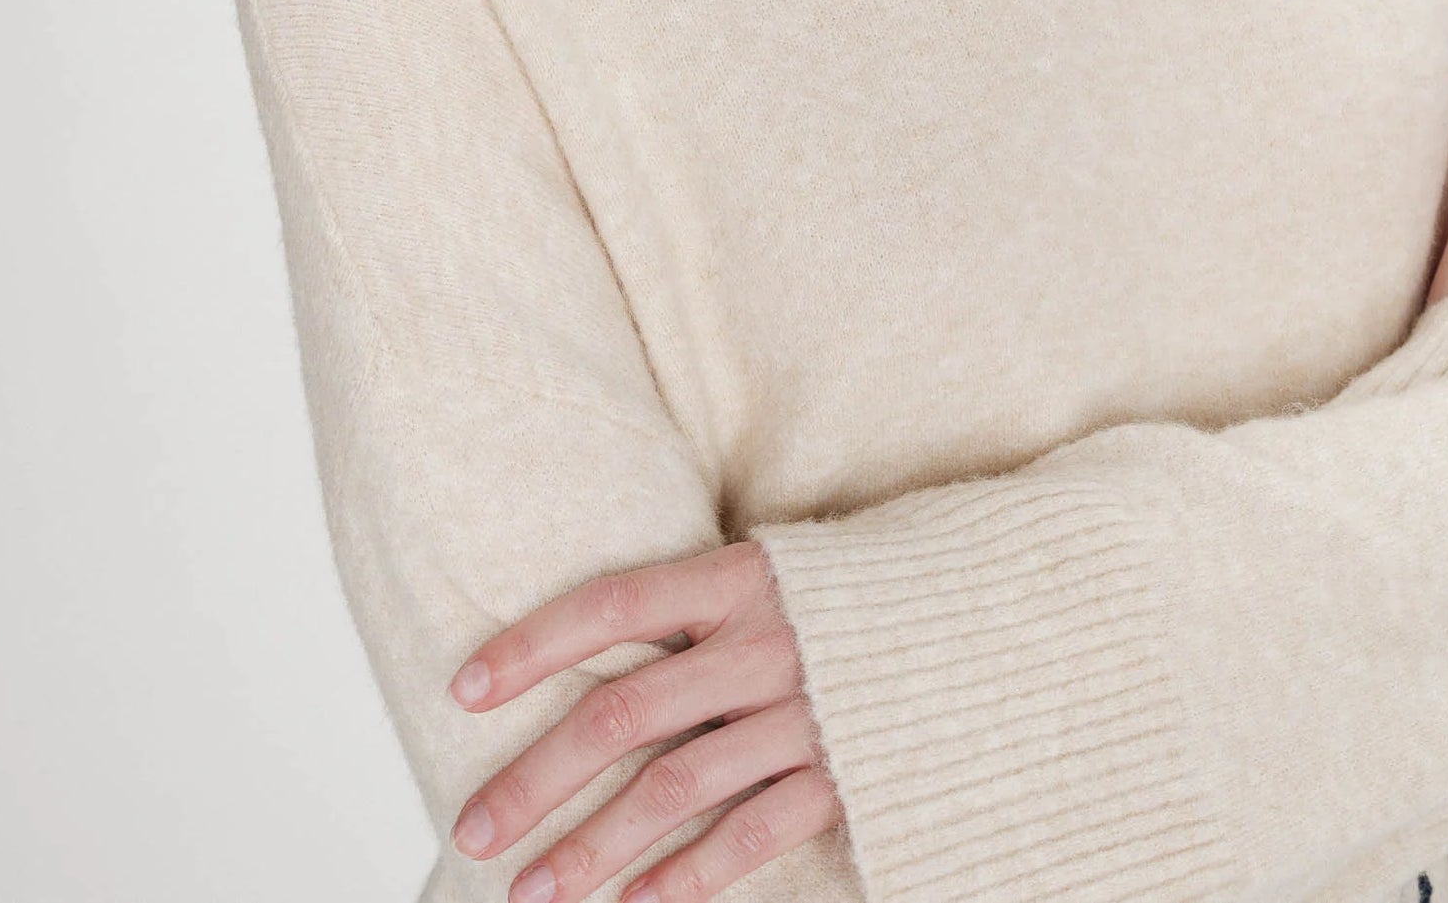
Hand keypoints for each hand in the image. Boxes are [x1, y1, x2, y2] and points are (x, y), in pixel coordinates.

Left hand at [445, 535, 841, 902]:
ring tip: (531, 892)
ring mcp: (805, 712)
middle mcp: (765, 641)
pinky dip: (685, 878)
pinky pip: (748, 835)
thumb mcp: (773, 576)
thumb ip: (696, 613)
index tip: (463, 690)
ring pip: (671, 790)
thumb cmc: (853, 600)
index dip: (532, 645)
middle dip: (535, 779)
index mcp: (739, 576)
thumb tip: (587, 665)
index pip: (610, 605)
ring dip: (592, 850)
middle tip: (473, 827)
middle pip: (623, 714)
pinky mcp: (843, 774)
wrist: (984, 621)